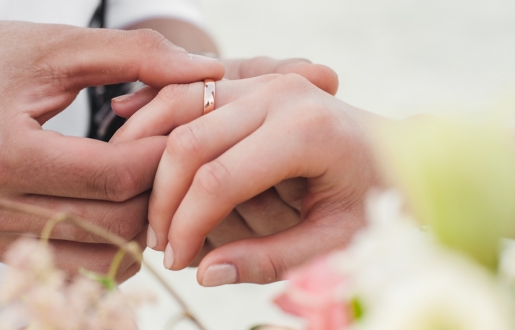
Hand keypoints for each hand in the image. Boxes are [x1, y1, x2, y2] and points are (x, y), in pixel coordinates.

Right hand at [0, 20, 223, 280]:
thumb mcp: (57, 46)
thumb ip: (138, 56)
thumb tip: (209, 71)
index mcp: (3, 154)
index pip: (115, 177)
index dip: (164, 157)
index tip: (184, 131)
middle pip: (115, 226)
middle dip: (158, 194)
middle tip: (173, 159)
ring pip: (102, 257)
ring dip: (139, 225)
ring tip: (147, 180)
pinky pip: (75, 261)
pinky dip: (109, 238)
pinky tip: (116, 201)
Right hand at [112, 74, 384, 284]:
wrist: (399, 154)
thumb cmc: (376, 199)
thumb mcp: (335, 241)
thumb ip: (271, 259)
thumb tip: (205, 274)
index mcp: (305, 131)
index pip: (218, 179)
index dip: (186, 225)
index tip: (176, 260)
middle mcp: (279, 94)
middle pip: (188, 141)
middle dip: (163, 198)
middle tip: (159, 242)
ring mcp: (263, 81)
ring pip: (176, 107)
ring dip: (149, 155)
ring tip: (144, 205)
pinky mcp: (251, 81)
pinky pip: (188, 94)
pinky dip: (157, 123)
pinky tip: (143, 155)